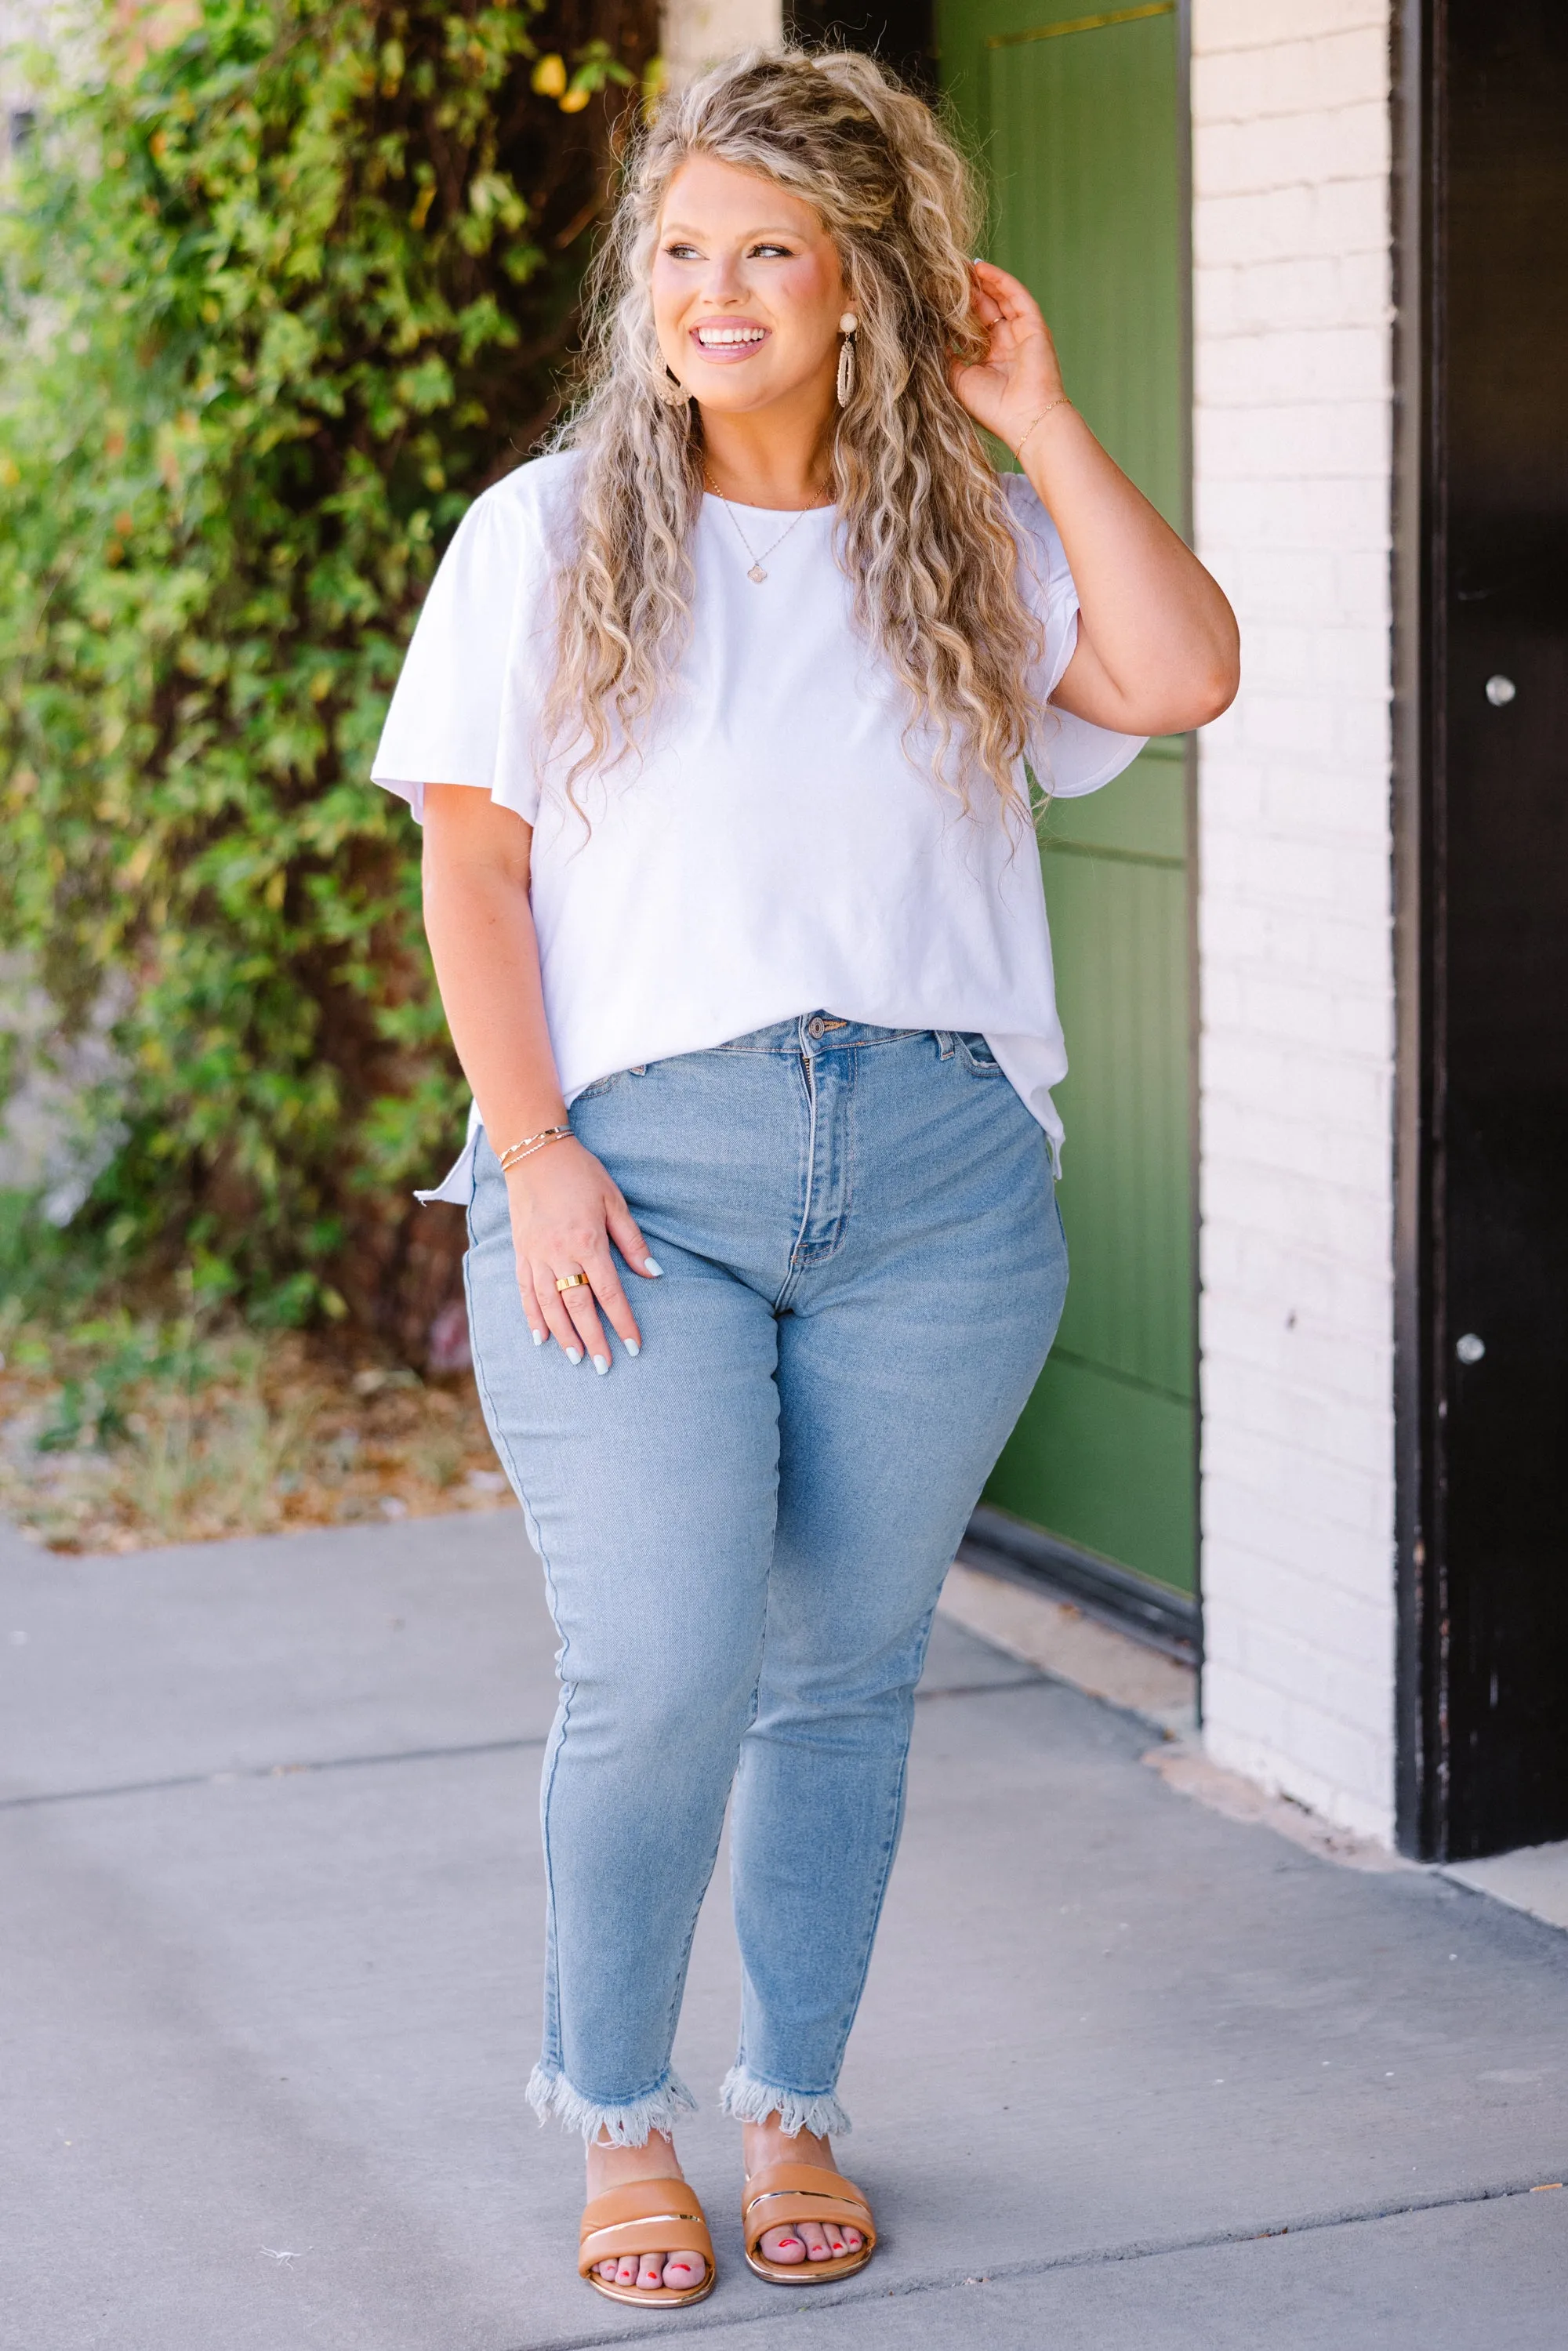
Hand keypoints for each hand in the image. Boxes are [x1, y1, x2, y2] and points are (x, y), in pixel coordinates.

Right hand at [504, 1138, 657, 1369]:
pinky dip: (532, 1316)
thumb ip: (632, 1241)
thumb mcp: (614, 1202)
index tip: (633, 1346)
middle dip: (593, 1338)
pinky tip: (541, 1337)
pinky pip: (525, 1292)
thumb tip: (654, 1274)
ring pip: (549, 1304)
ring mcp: (536, 1255)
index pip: (609, 1292)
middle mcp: (559, 1253)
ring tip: (576, 1357)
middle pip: (578, 1306)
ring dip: (564, 1334)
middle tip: (603, 1366)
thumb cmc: (582, 1175)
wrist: (535, 1154)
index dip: (622, 1322)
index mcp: (588, 1241)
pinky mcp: (521, 1253)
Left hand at [949, 259, 1067, 459]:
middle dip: (968, 291)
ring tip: (962, 265)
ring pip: (1001, 298)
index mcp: (990, 358)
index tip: (937, 295)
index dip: (957, 310)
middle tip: (947, 272)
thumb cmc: (992, 407)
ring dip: (983, 281)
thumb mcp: (958, 380)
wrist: (1025, 419)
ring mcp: (1022, 333)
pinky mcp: (1034, 326)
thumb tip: (930, 335)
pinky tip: (982, 269)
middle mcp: (1007, 344)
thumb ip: (946, 356)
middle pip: (986, 308)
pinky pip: (1016, 296)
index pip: (973, 326)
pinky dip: (1000, 281)